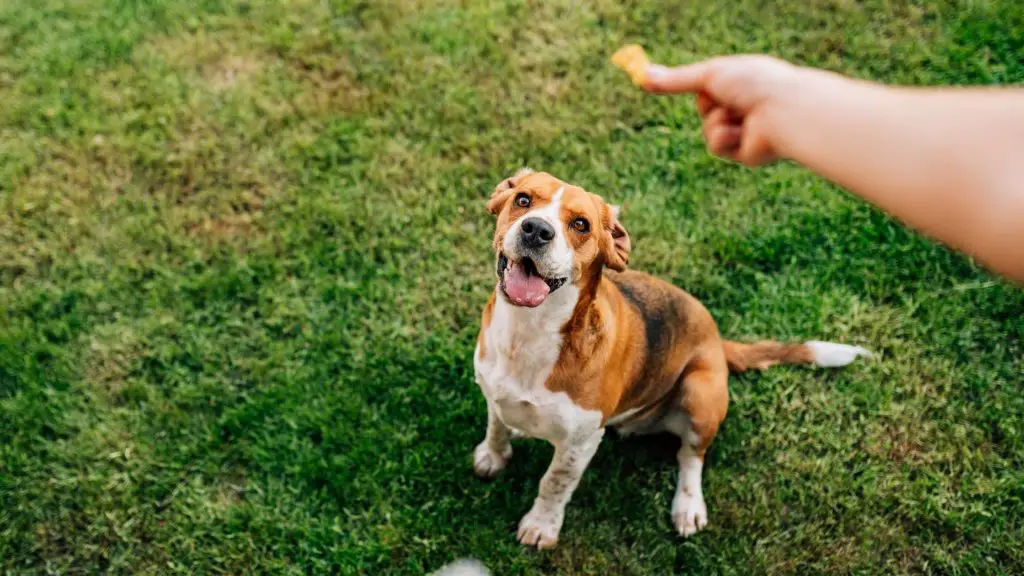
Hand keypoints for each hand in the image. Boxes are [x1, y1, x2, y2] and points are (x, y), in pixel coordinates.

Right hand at [644, 55, 805, 165]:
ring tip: (740, 115)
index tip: (677, 86)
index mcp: (743, 83)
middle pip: (705, 110)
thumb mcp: (709, 76)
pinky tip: (743, 132)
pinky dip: (724, 138)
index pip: (709, 87)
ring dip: (717, 121)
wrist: (782, 110)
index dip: (701, 87)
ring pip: (707, 130)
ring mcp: (745, 131)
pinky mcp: (745, 153)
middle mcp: (745, 107)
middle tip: (727, 98)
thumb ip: (676, 80)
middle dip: (709, 105)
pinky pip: (716, 147)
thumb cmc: (753, 84)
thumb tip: (642, 75)